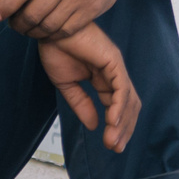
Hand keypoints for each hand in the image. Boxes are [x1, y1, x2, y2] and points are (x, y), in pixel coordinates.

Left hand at [0, 0, 129, 39]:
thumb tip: (6, 1)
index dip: (5, 6)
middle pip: (33, 14)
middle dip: (19, 25)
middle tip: (14, 26)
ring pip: (48, 26)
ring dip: (34, 33)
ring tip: (29, 31)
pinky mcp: (90, 11)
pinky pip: (65, 31)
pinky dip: (52, 36)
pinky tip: (46, 33)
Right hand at [39, 22, 140, 152]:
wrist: (49, 30)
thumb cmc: (56, 49)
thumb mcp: (67, 84)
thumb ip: (82, 104)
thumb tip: (93, 125)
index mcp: (103, 79)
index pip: (117, 107)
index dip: (117, 127)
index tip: (111, 145)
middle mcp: (114, 74)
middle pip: (129, 106)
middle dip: (124, 129)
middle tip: (115, 148)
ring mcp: (115, 67)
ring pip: (128, 100)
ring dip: (122, 122)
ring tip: (112, 141)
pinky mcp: (113, 61)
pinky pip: (121, 88)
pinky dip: (119, 106)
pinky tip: (112, 122)